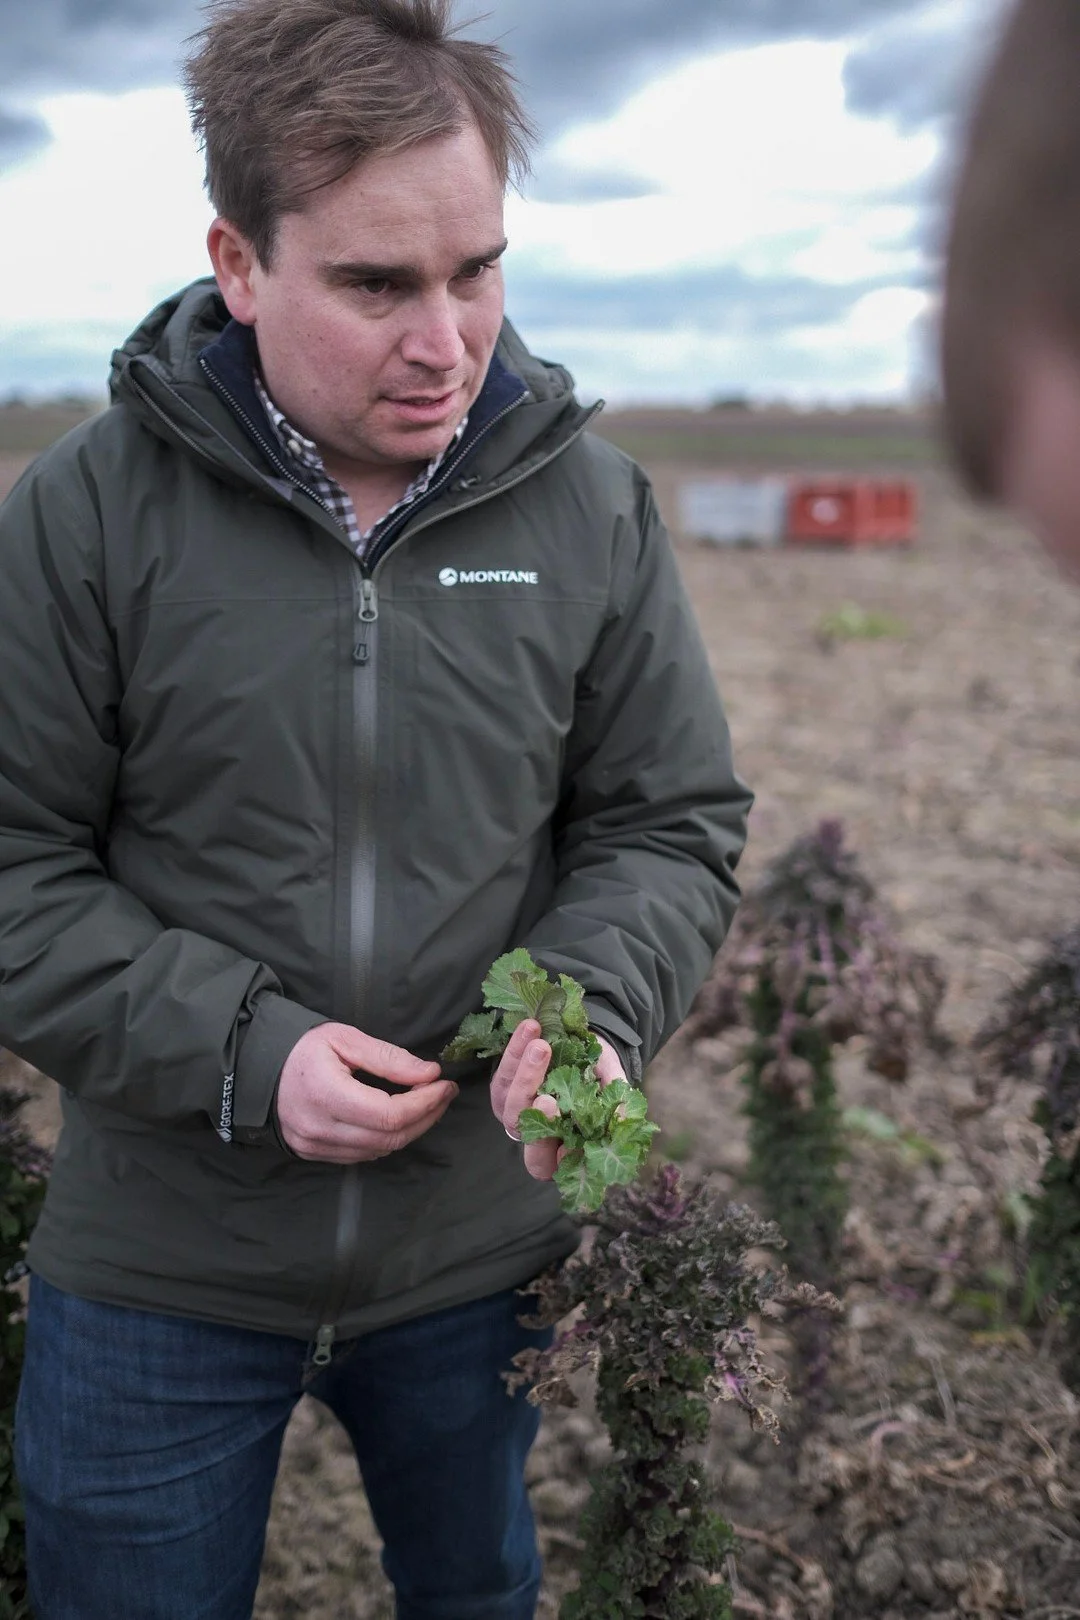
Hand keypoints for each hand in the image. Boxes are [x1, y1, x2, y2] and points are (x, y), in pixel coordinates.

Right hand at [276, 1023, 457, 1162]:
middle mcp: (320, 1129)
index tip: (445, 1084)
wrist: (255, 1070)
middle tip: (444, 1094)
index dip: (426, 1103)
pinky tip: (398, 1119)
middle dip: (426, 1117)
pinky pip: (362, 1156)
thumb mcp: (344, 1039)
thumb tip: (429, 1074)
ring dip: (411, 1130)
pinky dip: (387, 1140)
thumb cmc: (301, 1048)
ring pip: (379, 1152)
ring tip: (426, 1104)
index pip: (390, 1115)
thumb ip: (388, 1057)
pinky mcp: (314, 1155)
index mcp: (327, 1095)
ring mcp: (315, 1147)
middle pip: (390, 1139)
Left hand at [490, 1022, 625, 1181]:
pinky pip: (502, 1074)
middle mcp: (532, 1134)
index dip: (549, 1151)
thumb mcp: (612, 1084)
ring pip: (508, 1103)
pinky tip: (531, 1028)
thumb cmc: (601, 1076)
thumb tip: (622, 1118)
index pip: (546, 1163)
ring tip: (541, 1046)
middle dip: (535, 1116)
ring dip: (524, 1075)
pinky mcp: (503, 1088)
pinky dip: (515, 1050)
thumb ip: (615, 1101)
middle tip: (549, 1097)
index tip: (564, 1140)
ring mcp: (515, 1110)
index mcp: (560, 1147)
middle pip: (524, 1133)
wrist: (586, 1046)